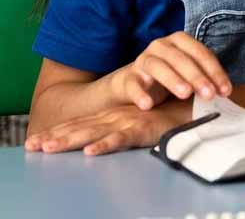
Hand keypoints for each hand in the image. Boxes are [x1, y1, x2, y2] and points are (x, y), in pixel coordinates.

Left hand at [24, 101, 189, 155]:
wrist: (199, 104)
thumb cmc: (173, 113)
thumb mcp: (144, 120)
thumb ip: (128, 126)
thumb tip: (108, 138)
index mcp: (117, 114)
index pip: (83, 123)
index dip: (60, 130)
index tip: (38, 140)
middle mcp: (118, 116)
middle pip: (81, 127)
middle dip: (55, 136)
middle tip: (32, 145)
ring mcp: (129, 121)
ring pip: (94, 132)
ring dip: (70, 140)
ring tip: (49, 148)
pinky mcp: (145, 128)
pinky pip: (122, 138)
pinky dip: (106, 145)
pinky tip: (92, 152)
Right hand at [111, 32, 231, 108]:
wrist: (137, 82)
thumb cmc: (172, 75)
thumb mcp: (190, 73)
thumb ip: (206, 77)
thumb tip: (225, 92)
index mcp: (181, 41)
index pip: (201, 53)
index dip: (214, 72)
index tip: (225, 91)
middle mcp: (161, 46)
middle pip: (180, 59)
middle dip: (197, 76)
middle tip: (209, 94)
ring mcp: (143, 60)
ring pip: (157, 66)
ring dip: (173, 79)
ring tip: (185, 94)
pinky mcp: (128, 76)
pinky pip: (133, 84)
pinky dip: (140, 94)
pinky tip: (148, 105)